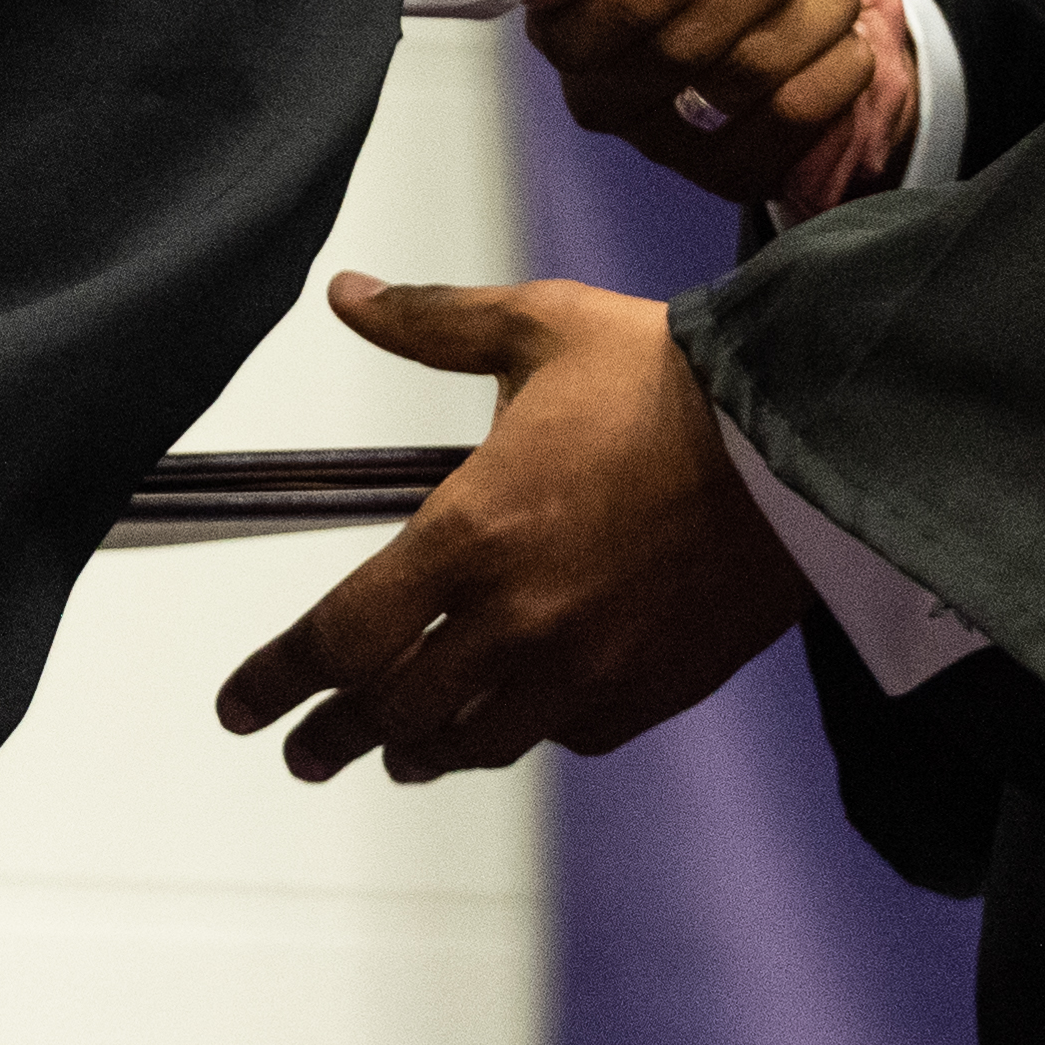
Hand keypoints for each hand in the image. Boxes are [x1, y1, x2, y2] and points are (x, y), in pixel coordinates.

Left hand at [210, 271, 813, 781]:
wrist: (803, 438)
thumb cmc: (671, 378)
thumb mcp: (538, 325)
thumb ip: (431, 321)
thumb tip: (350, 294)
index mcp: (472, 533)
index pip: (342, 636)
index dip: (278, 679)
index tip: (241, 705)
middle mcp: (517, 620)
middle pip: (393, 710)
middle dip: (332, 735)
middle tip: (304, 748)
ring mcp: (584, 668)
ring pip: (471, 741)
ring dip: (418, 749)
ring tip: (394, 750)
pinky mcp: (646, 691)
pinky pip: (560, 735)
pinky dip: (519, 732)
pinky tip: (505, 720)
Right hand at [524, 0, 884, 204]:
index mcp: (572, 12)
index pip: (596, 20)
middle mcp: (604, 84)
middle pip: (678, 55)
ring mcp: (663, 135)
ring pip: (738, 89)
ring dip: (805, 26)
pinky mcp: (725, 170)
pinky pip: (782, 144)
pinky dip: (830, 89)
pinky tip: (854, 47)